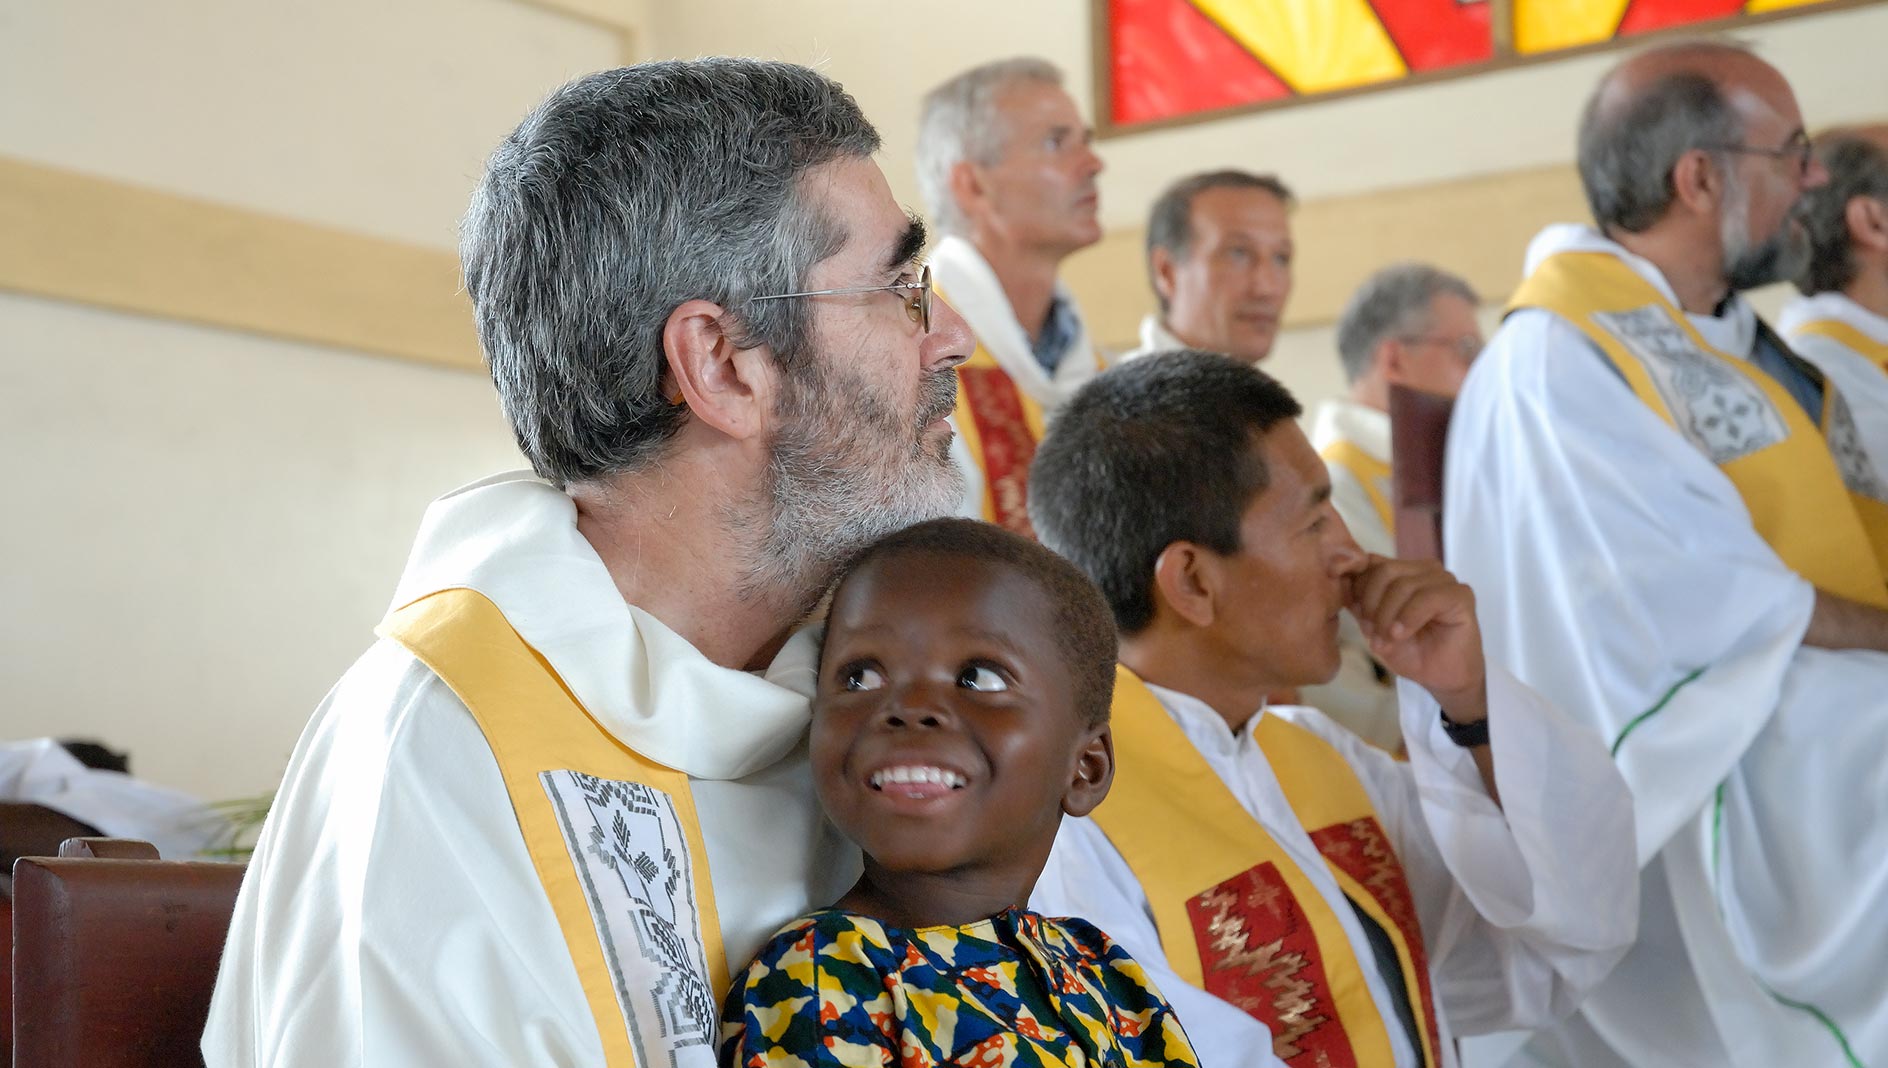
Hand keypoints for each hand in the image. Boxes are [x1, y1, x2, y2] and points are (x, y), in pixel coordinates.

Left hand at [1348, 555, 1486, 722]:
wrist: (1441, 678)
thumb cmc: (1411, 651)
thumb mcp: (1374, 627)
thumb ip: (1359, 604)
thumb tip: (1339, 583)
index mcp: (1403, 571)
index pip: (1371, 562)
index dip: (1358, 588)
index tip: (1356, 617)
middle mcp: (1423, 570)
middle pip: (1385, 570)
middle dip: (1372, 604)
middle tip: (1371, 633)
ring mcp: (1444, 580)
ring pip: (1404, 584)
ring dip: (1388, 616)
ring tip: (1386, 641)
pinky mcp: (1460, 595)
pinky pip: (1428, 597)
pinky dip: (1408, 617)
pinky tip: (1400, 634)